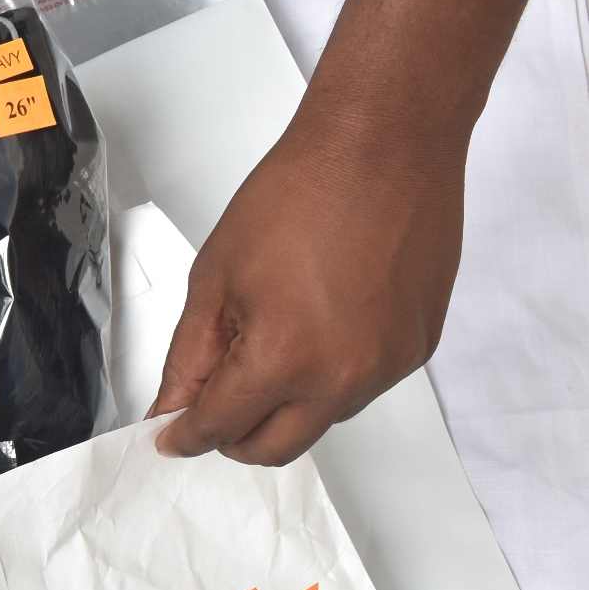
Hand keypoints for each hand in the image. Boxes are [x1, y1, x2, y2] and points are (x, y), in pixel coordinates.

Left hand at [150, 110, 465, 464]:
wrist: (386, 142)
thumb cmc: (300, 192)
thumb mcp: (215, 278)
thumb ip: (189, 357)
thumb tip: (171, 409)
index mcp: (284, 359)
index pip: (220, 427)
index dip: (185, 434)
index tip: (171, 435)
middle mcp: (344, 376)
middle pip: (273, 448)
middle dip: (232, 436)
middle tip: (212, 404)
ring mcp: (388, 365)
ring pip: (319, 420)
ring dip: (285, 405)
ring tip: (273, 340)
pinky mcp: (419, 347)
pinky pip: (361, 387)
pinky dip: (330, 375)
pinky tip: (320, 324)